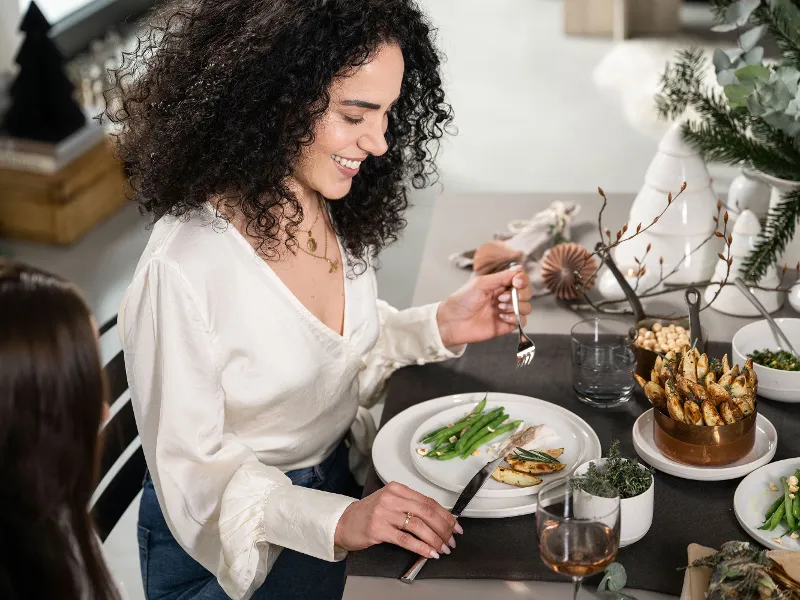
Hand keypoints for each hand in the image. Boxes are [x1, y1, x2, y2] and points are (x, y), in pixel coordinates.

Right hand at [334, 482, 461, 558]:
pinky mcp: (378, 529)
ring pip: (418, 526)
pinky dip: (421, 547)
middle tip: (452, 539)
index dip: (445, 515)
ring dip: (435, 540)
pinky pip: (406, 540)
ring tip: (442, 548)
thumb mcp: (390, 503)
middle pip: (427, 512)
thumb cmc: (368, 513)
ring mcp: (384, 513)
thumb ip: (410, 506)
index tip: (455, 526)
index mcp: (397, 488)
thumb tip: (438, 519)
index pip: (428, 501)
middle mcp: (391, 498)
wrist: (343, 522)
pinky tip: (429, 553)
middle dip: (443, 528)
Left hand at [436, 266, 532, 347]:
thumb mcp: (481, 283)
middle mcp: (505, 297)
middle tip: (502, 298)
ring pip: (527, 307)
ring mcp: (507, 311)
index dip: (522, 280)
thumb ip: (502, 277)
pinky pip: (522, 322)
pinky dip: (514, 318)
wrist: (453, 322)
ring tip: (499, 308)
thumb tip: (520, 268)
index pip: (521, 279)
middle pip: (527, 293)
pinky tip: (501, 317)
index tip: (516, 282)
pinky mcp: (506, 325)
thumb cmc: (462, 300)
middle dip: (520, 294)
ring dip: (516, 306)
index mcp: (499, 285)